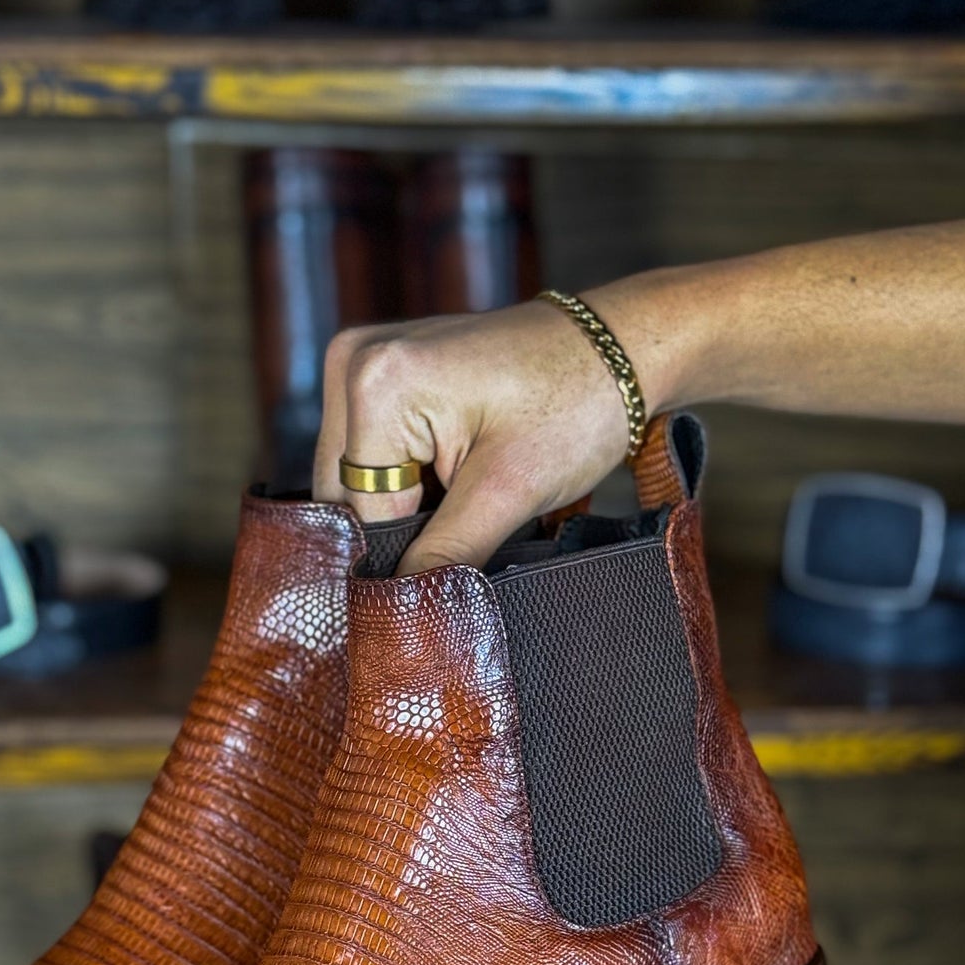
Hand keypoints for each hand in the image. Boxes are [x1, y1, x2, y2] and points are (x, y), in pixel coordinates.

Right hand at [311, 297, 634, 572]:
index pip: (360, 513)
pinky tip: (454, 479)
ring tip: (467, 499)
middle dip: (400, 528)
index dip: (403, 556)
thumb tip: (400, 618)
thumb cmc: (579, 402)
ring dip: (404, 508)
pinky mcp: (380, 373)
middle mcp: (353, 362)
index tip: (448, 575)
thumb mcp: (510, 492)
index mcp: (376, 384)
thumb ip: (445, 556)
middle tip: (469, 529)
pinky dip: (410, 482)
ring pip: (356, 482)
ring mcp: (361, 361)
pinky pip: (373, 455)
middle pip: (346, 496)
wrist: (618, 346)